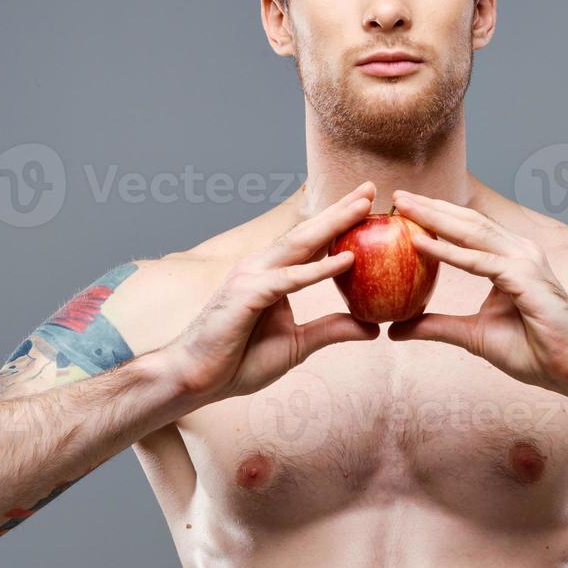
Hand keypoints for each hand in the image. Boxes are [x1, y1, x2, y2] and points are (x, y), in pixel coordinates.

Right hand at [167, 181, 380, 401]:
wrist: (195, 379)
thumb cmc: (238, 362)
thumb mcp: (297, 345)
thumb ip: (330, 331)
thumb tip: (372, 327)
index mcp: (272, 275)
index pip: (311, 243)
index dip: (339, 222)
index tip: (369, 204)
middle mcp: (262, 267)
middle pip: (308, 233)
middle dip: (341, 210)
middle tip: (371, 188)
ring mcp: (252, 277)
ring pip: (300, 245)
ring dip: (333, 224)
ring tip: (364, 206)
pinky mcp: (247, 294)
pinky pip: (290, 279)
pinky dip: (319, 269)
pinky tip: (347, 260)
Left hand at [386, 190, 567, 391]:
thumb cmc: (536, 351)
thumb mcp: (473, 336)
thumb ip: (437, 326)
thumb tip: (395, 329)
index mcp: (509, 259)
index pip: (468, 229)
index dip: (436, 216)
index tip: (402, 208)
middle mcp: (518, 252)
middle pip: (467, 221)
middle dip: (430, 207)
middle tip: (397, 197)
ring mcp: (524, 261)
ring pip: (472, 232)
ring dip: (434, 218)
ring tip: (403, 208)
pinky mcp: (525, 278)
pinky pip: (479, 262)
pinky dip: (448, 252)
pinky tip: (420, 243)